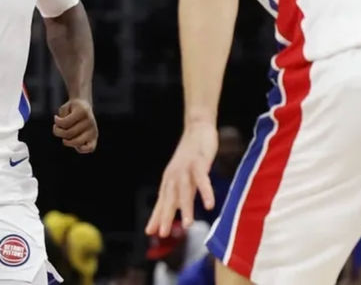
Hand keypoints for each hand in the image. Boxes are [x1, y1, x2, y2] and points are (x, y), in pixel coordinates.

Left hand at [52, 98, 97, 152]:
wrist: (84, 105)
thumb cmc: (71, 109)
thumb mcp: (64, 109)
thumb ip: (61, 122)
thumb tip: (66, 138)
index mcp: (82, 111)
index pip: (65, 123)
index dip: (57, 122)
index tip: (56, 118)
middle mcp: (89, 121)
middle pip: (69, 134)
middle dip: (58, 132)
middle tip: (57, 127)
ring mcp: (93, 130)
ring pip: (76, 143)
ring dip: (66, 141)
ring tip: (64, 136)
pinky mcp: (94, 137)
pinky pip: (90, 148)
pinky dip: (81, 149)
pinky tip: (74, 144)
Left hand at [145, 121, 217, 236]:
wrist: (197, 128)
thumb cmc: (190, 155)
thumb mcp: (181, 176)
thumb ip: (178, 193)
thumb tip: (172, 210)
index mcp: (170, 179)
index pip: (161, 201)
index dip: (156, 216)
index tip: (151, 232)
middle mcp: (175, 175)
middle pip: (169, 198)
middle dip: (165, 216)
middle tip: (162, 233)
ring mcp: (186, 169)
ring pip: (185, 191)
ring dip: (185, 208)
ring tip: (187, 225)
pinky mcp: (200, 162)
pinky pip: (203, 179)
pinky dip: (206, 192)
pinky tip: (209, 205)